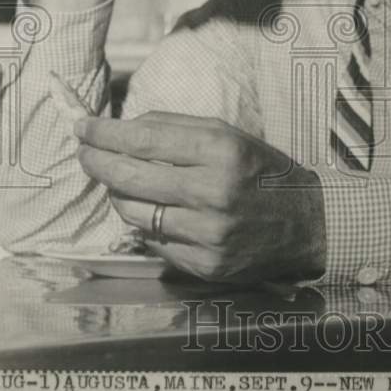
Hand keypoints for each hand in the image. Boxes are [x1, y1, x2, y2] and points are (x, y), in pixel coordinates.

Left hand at [75, 112, 325, 283]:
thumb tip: (124, 127)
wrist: (308, 225)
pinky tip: (155, 211)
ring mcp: (207, 234)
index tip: (83, 126)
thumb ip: (177, 129)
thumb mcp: (230, 136)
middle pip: (130, 177)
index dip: (105, 133)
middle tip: (84, 152)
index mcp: (221, 151)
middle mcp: (213, 193)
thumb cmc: (263, 173)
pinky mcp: (204, 265)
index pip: (144, 139)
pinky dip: (147, 224)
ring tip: (120, 182)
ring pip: (134, 213)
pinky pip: (154, 242)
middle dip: (97, 162)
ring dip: (118, 195)